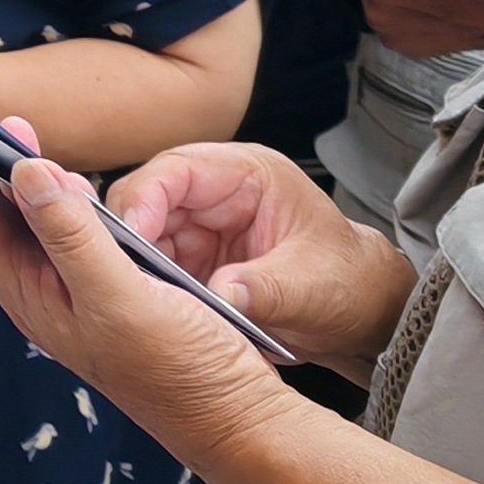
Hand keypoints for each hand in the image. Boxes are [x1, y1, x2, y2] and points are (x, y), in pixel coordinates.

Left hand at [0, 117, 303, 476]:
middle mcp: (39, 289)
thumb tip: (23, 169)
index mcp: (28, 294)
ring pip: (24, 218)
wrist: (233, 417)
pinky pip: (63, 229)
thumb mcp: (122, 298)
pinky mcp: (105, 284)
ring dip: (11, 171)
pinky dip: (56, 193)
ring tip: (4, 124)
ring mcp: (70, 288)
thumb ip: (72, 234)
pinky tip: (62, 174)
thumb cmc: (181, 369)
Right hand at [104, 140, 419, 378]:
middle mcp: (217, 193)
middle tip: (122, 273)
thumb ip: (263, 289)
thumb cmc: (348, 284)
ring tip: (135, 295)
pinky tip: (149, 306)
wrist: (362, 313)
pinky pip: (154, 264)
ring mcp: (202, 224)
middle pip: (146, 199)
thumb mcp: (310, 288)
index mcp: (248, 174)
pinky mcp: (194, 257)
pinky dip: (147, 284)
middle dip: (130, 235)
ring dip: (136, 264)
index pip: (175, 170)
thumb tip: (216, 296)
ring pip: (142, 233)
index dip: (143, 199)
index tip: (128, 237)